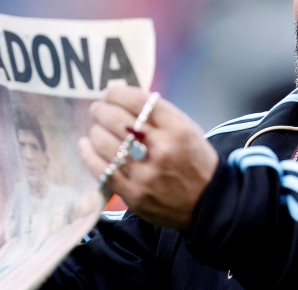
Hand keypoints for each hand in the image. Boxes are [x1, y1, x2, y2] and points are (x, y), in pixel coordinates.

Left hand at [80, 86, 218, 228]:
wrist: (210, 204)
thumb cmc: (195, 162)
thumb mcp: (187, 130)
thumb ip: (158, 115)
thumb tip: (120, 98)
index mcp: (178, 129)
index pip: (139, 101)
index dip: (118, 93)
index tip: (110, 93)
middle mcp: (162, 149)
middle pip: (118, 120)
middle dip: (102, 110)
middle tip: (98, 109)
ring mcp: (146, 174)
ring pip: (106, 143)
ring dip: (95, 130)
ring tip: (96, 128)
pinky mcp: (134, 194)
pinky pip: (102, 170)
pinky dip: (89, 154)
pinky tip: (87, 145)